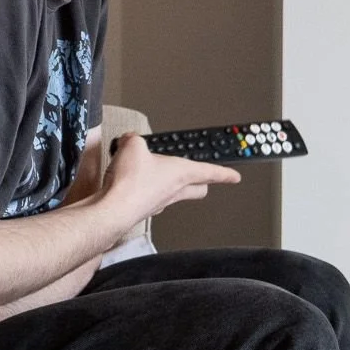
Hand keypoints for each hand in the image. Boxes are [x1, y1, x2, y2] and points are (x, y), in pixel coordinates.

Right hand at [98, 134, 239, 231]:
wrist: (114, 209)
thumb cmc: (131, 182)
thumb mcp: (133, 145)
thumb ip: (135, 139)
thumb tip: (130, 140)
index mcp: (181, 173)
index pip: (210, 172)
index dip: (225, 173)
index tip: (235, 176)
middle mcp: (175, 190)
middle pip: (199, 189)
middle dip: (203, 184)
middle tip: (203, 179)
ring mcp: (160, 203)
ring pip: (176, 195)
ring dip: (173, 186)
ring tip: (158, 174)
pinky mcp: (144, 209)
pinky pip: (154, 199)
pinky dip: (149, 192)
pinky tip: (135, 185)